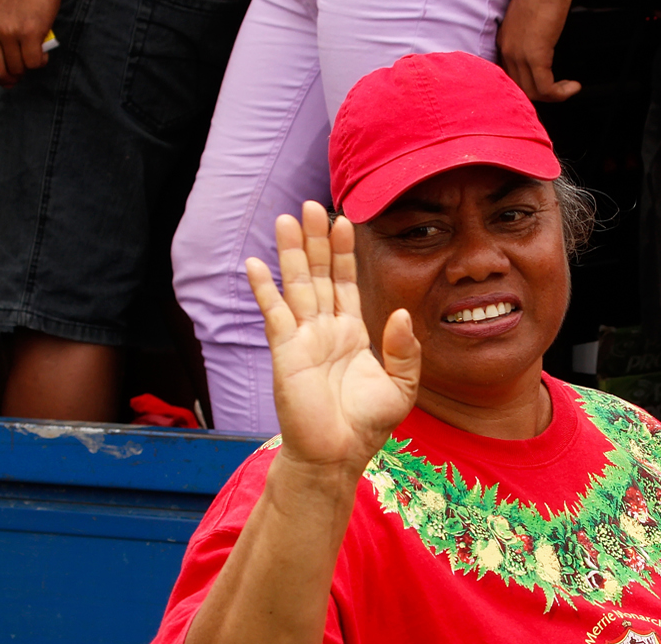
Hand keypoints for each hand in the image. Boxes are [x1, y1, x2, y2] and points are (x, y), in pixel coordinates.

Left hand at [0, 0, 62, 87]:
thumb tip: (1, 57)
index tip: (8, 77)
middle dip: (11, 78)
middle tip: (22, 76)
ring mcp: (9, 33)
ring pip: (18, 68)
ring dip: (29, 66)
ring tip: (37, 54)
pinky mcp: (29, 33)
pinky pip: (34, 62)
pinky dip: (40, 61)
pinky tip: (43, 51)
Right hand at [245, 202, 421, 476]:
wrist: (338, 456)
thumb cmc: (366, 426)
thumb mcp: (402, 387)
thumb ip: (405, 351)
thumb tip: (399, 315)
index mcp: (351, 333)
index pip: (345, 282)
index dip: (343, 252)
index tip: (344, 221)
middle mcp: (324, 329)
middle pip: (318, 274)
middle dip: (316, 240)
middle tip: (310, 205)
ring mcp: (302, 338)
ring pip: (296, 285)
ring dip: (291, 252)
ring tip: (287, 218)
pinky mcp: (286, 352)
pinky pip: (274, 314)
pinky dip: (264, 289)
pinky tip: (254, 264)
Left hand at [498, 0, 579, 102]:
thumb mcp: (534, 15)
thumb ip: (536, 32)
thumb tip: (547, 38)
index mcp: (506, 42)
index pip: (512, 75)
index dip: (531, 84)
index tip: (549, 84)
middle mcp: (508, 51)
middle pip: (521, 88)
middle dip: (543, 94)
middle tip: (561, 90)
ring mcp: (519, 56)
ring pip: (532, 92)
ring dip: (554, 96)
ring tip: (569, 89)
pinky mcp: (535, 56)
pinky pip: (546, 88)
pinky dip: (561, 93)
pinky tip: (573, 86)